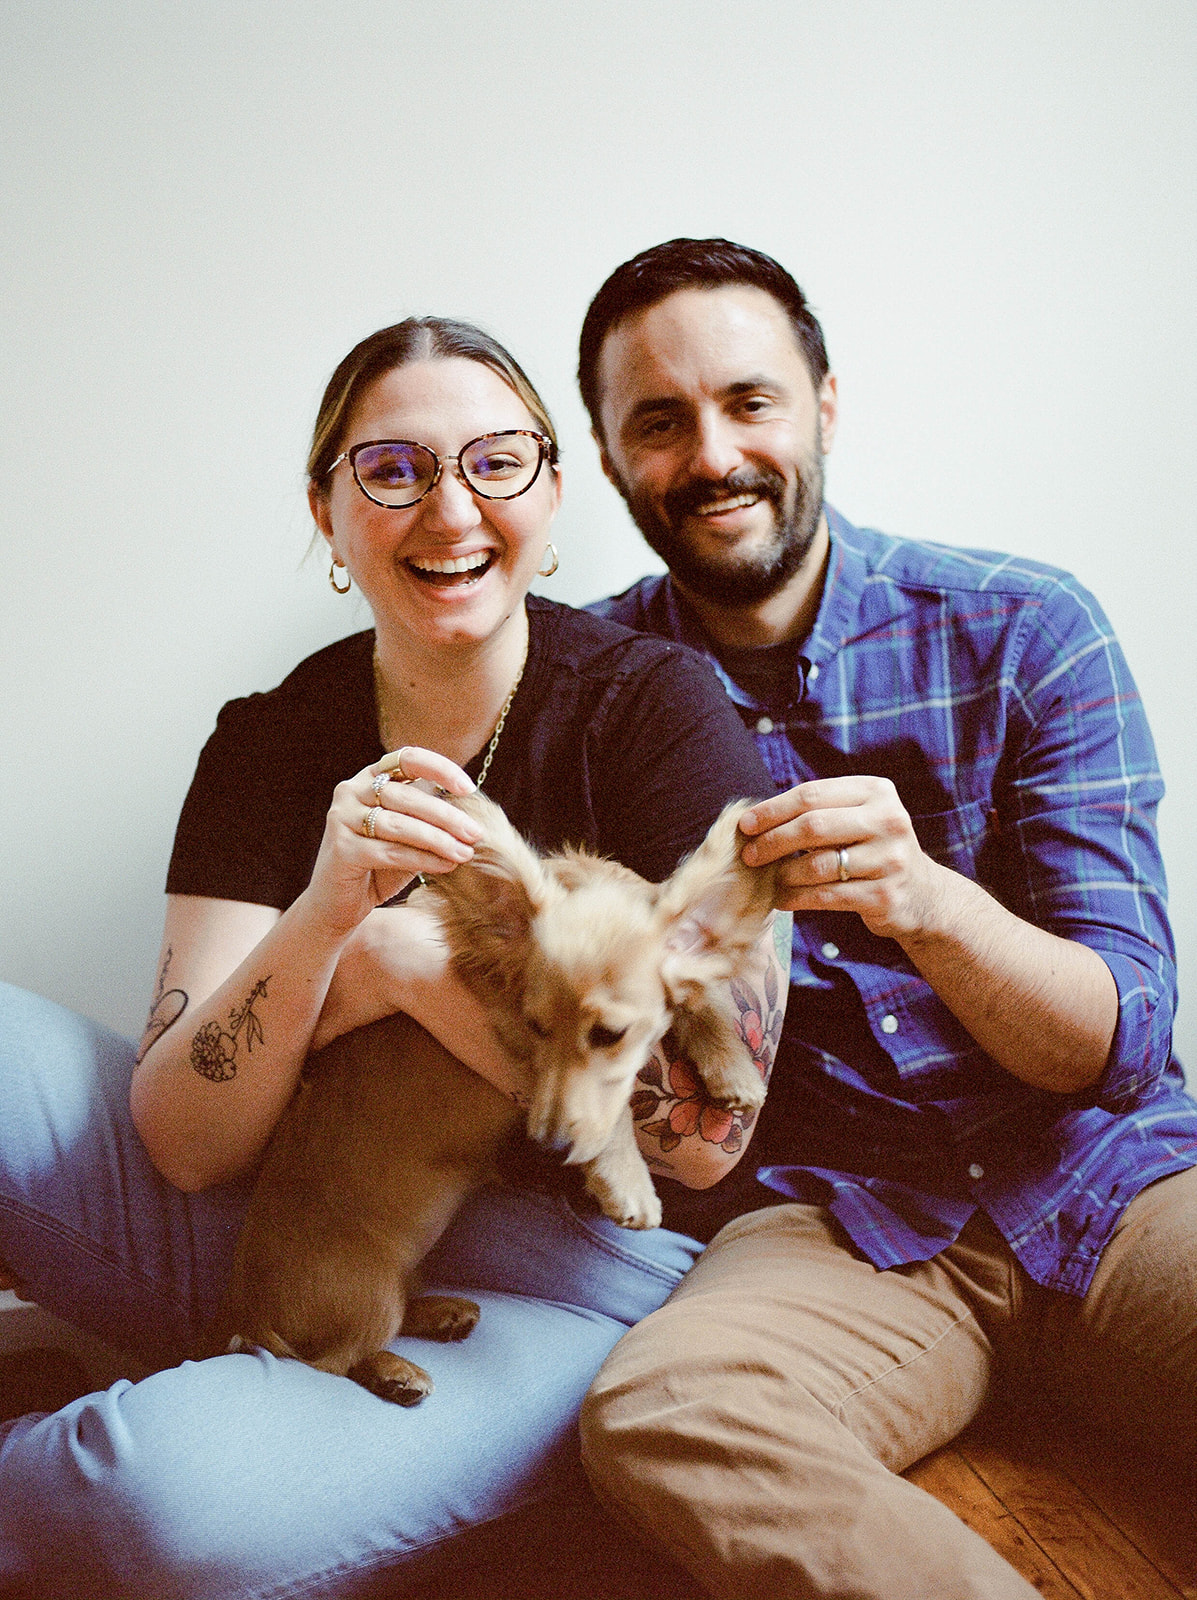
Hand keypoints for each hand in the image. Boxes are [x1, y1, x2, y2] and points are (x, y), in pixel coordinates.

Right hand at [306, 747, 483, 935]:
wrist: (338, 904)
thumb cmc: (379, 865)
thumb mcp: (408, 835)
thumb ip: (429, 818)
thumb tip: (472, 815)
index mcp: (369, 778)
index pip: (407, 758)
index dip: (440, 768)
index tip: (468, 788)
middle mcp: (351, 791)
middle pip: (407, 795)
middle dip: (447, 815)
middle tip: (476, 833)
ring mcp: (342, 818)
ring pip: (400, 824)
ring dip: (438, 839)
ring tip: (465, 853)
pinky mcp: (341, 849)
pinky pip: (391, 852)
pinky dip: (423, 859)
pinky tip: (446, 866)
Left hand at [737, 776, 946, 940]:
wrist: (922, 894)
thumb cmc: (873, 850)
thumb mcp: (858, 818)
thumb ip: (819, 811)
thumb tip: (755, 820)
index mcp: (876, 792)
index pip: (812, 794)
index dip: (772, 809)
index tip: (745, 824)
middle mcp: (888, 820)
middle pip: (813, 826)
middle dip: (773, 841)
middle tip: (750, 855)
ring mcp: (889, 859)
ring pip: (817, 865)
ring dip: (783, 874)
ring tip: (767, 878)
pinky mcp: (885, 895)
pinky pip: (826, 896)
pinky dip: (796, 898)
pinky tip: (781, 899)